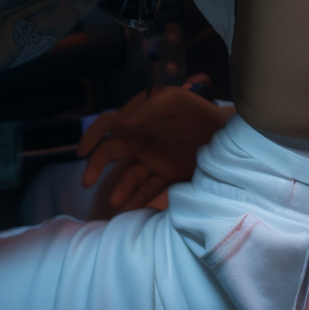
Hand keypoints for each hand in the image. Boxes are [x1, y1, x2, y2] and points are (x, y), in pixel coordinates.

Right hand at [77, 86, 233, 213]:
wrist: (226, 135)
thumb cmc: (198, 112)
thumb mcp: (175, 101)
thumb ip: (148, 107)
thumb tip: (120, 120)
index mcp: (140, 117)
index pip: (111, 123)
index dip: (93, 135)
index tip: (81, 150)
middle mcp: (141, 138)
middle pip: (112, 152)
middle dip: (96, 165)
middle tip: (88, 181)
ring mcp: (152, 159)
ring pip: (128, 175)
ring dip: (120, 187)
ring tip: (117, 201)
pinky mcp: (165, 176)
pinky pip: (146, 189)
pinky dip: (136, 199)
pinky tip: (126, 208)